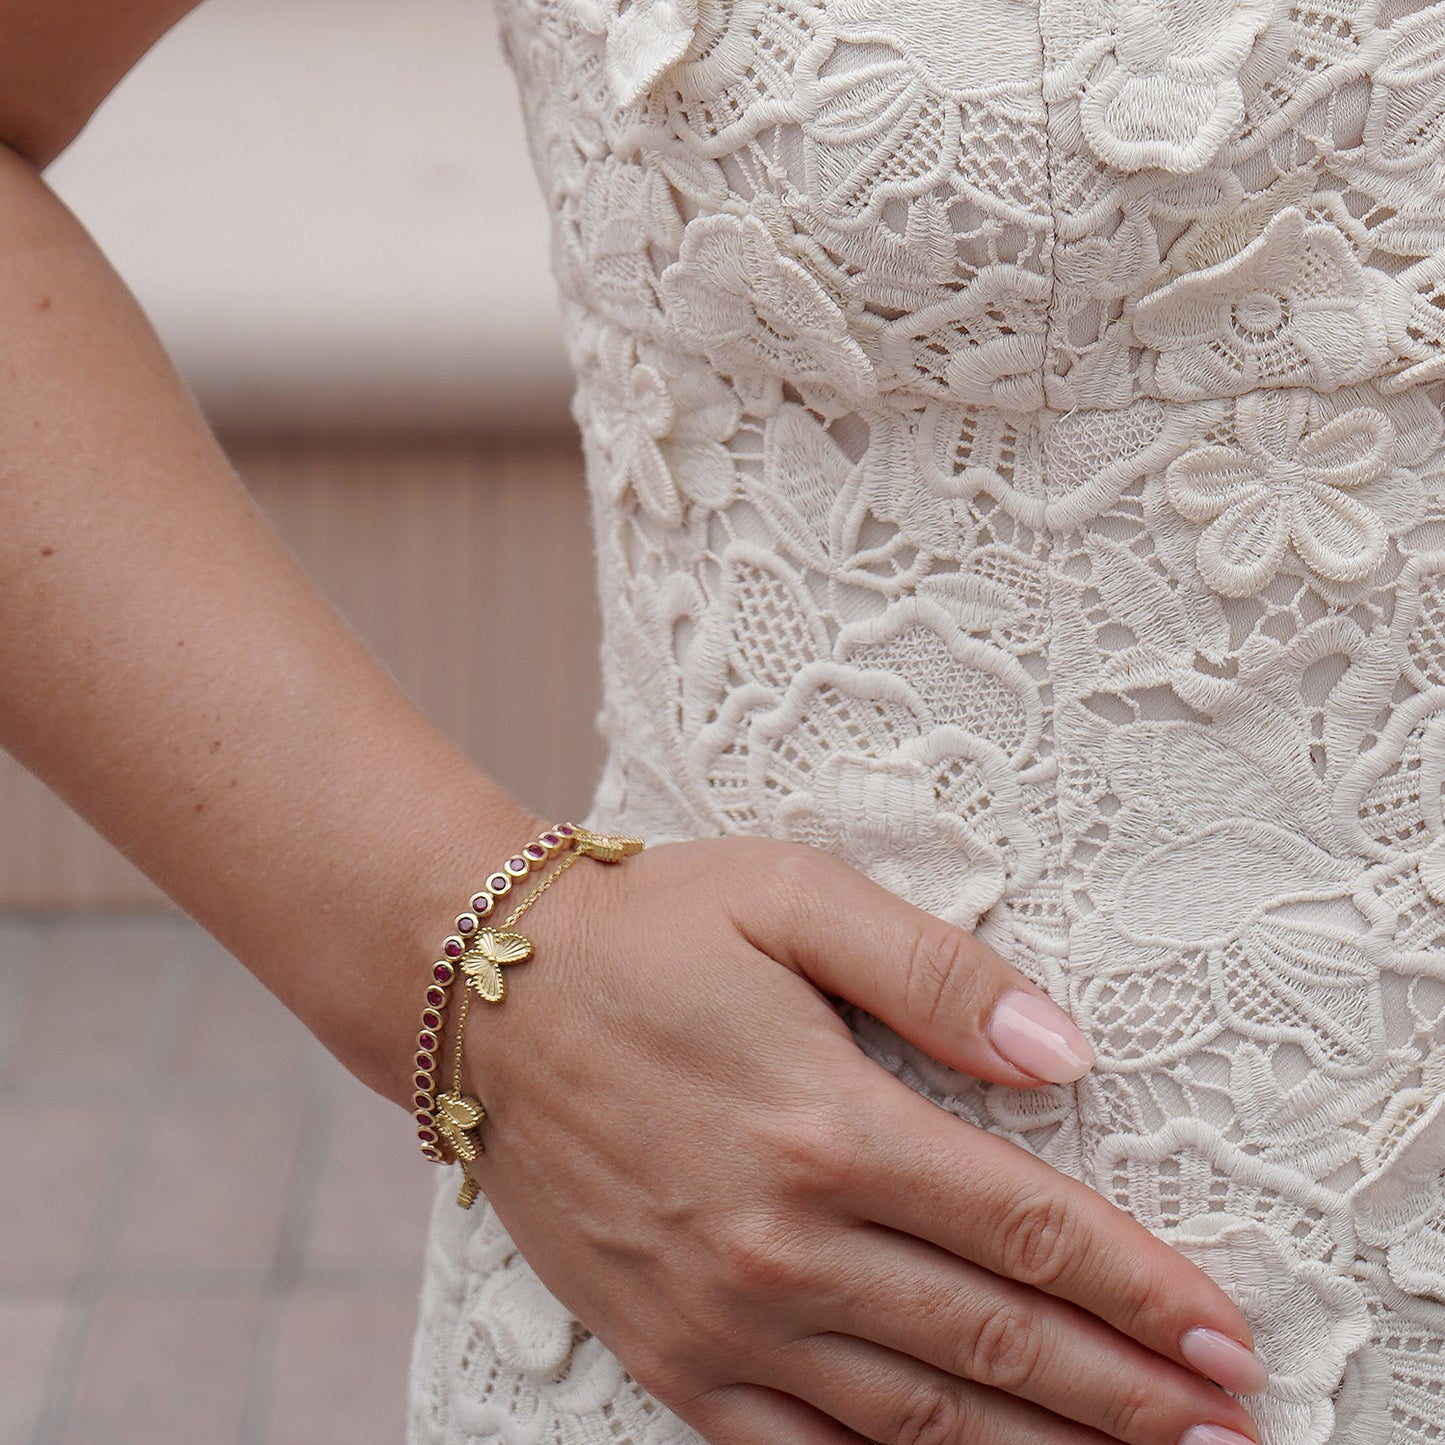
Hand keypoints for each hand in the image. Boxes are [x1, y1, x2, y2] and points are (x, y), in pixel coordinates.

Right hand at [463, 837, 1264, 1444]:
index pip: (1026, 1228)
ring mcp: (721, 1316)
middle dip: (1130, 1394)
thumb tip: (1061, 1048)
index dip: (1142, 1290)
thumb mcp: (792, 900)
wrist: (485, 993)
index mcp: (827, 1124)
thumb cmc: (647, 931)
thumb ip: (935, 972)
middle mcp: (783, 1243)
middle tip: (1229, 1434)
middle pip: (996, 1342)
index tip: (1230, 1338)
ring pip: (919, 1422)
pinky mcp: (666, 1352)